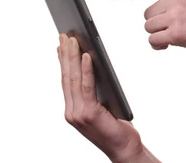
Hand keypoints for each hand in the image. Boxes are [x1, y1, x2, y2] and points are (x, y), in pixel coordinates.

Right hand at [57, 34, 144, 161]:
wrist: (124, 149)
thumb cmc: (116, 126)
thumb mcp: (103, 104)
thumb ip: (94, 90)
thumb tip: (93, 64)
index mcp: (73, 109)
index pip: (66, 80)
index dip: (63, 61)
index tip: (61, 44)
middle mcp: (72, 111)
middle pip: (67, 76)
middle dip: (65, 54)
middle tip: (64, 35)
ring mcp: (78, 113)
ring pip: (73, 79)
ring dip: (73, 57)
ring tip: (73, 40)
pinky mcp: (89, 114)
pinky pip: (87, 87)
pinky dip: (87, 70)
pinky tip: (88, 56)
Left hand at [106, 0, 185, 59]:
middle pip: (147, 14)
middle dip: (158, 23)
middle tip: (177, 26)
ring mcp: (176, 15)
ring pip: (149, 28)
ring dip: (159, 35)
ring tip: (178, 35)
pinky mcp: (176, 32)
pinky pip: (154, 40)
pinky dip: (159, 45)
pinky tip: (171, 45)